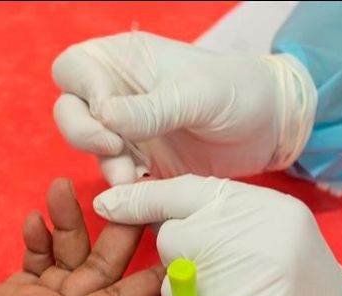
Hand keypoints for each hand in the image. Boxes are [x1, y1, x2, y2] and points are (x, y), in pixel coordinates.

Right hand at [0, 178, 163, 295]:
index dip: (143, 283)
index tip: (175, 248)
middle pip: (97, 280)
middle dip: (115, 236)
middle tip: (129, 190)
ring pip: (69, 264)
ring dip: (68, 226)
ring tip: (60, 186)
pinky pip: (40, 262)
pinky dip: (42, 238)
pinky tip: (34, 217)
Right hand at [52, 32, 316, 184]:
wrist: (271, 126)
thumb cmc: (239, 91)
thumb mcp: (197, 95)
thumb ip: (150, 108)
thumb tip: (102, 115)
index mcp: (125, 61)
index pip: (74, 69)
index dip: (82, 93)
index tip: (110, 116)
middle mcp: (119, 94)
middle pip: (71, 112)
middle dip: (84, 134)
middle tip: (115, 150)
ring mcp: (129, 130)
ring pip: (92, 149)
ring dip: (106, 165)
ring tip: (133, 176)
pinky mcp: (143, 162)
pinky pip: (118, 176)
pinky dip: (124, 186)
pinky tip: (144, 189)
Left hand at [92, 175, 341, 295]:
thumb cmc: (306, 291)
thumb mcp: (279, 235)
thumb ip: (229, 219)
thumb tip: (158, 210)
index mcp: (268, 209)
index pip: (193, 189)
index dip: (144, 196)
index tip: (108, 202)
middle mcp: (259, 237)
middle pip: (174, 234)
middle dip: (179, 258)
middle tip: (211, 280)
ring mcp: (245, 287)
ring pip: (170, 278)